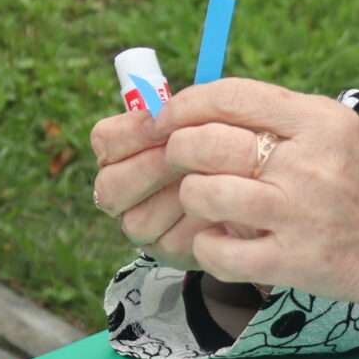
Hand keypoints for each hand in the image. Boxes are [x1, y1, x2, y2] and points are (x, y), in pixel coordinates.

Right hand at [90, 104, 215, 271]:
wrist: (252, 187)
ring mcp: (140, 226)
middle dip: (151, 168)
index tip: (162, 125)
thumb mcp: (204, 120)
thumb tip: (168, 106)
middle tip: (184, 157)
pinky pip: (172, 241)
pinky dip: (198, 223)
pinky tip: (219, 208)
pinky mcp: (167, 252)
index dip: (132, 131)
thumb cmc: (221, 143)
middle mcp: (119, 193)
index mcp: (120, 153)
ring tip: (209, 180)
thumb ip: (182, 111)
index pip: (106, 139)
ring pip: (139, 220)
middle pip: (111, 186)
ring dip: (177, 196)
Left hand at [160, 78, 358, 317]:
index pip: (231, 97)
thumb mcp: (333, 130)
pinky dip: (205, 244)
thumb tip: (195, 108)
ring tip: (204, 200)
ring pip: (205, 194)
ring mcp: (300, 215)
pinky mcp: (293, 261)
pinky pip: (218, 252)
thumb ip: (273, 117)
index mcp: (319, 121)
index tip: (168, 117)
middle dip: (178, 149)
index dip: (186, 105)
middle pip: (208, 144)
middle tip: (177, 159)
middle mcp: (309, 164)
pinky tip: (218, 239)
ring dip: (192, 196)